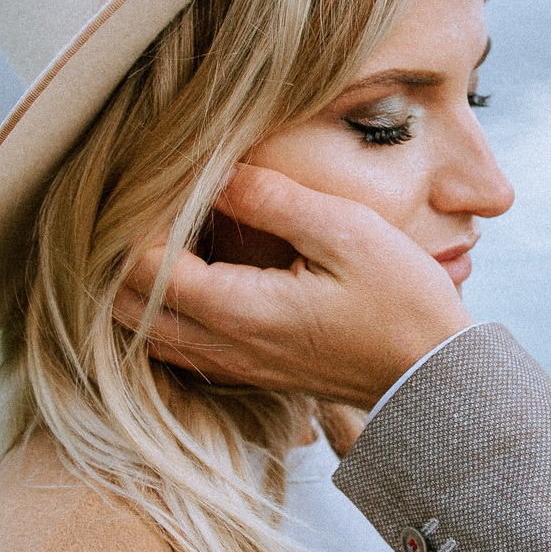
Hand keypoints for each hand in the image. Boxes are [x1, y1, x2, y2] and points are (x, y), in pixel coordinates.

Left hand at [114, 164, 473, 408]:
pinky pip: (175, 347)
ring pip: (143, 334)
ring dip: (131, 288)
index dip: (132, 223)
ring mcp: (234, 365)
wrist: (435, 380)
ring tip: (149, 237)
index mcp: (238, 310)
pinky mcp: (249, 372)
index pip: (144, 266)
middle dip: (116, 257)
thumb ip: (273, 200)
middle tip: (134, 207)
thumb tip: (216, 171)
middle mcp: (223, 346)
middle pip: (126, 308)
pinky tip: (180, 278)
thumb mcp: (347, 233)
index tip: (149, 182)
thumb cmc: (402, 304)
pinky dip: (157, 313)